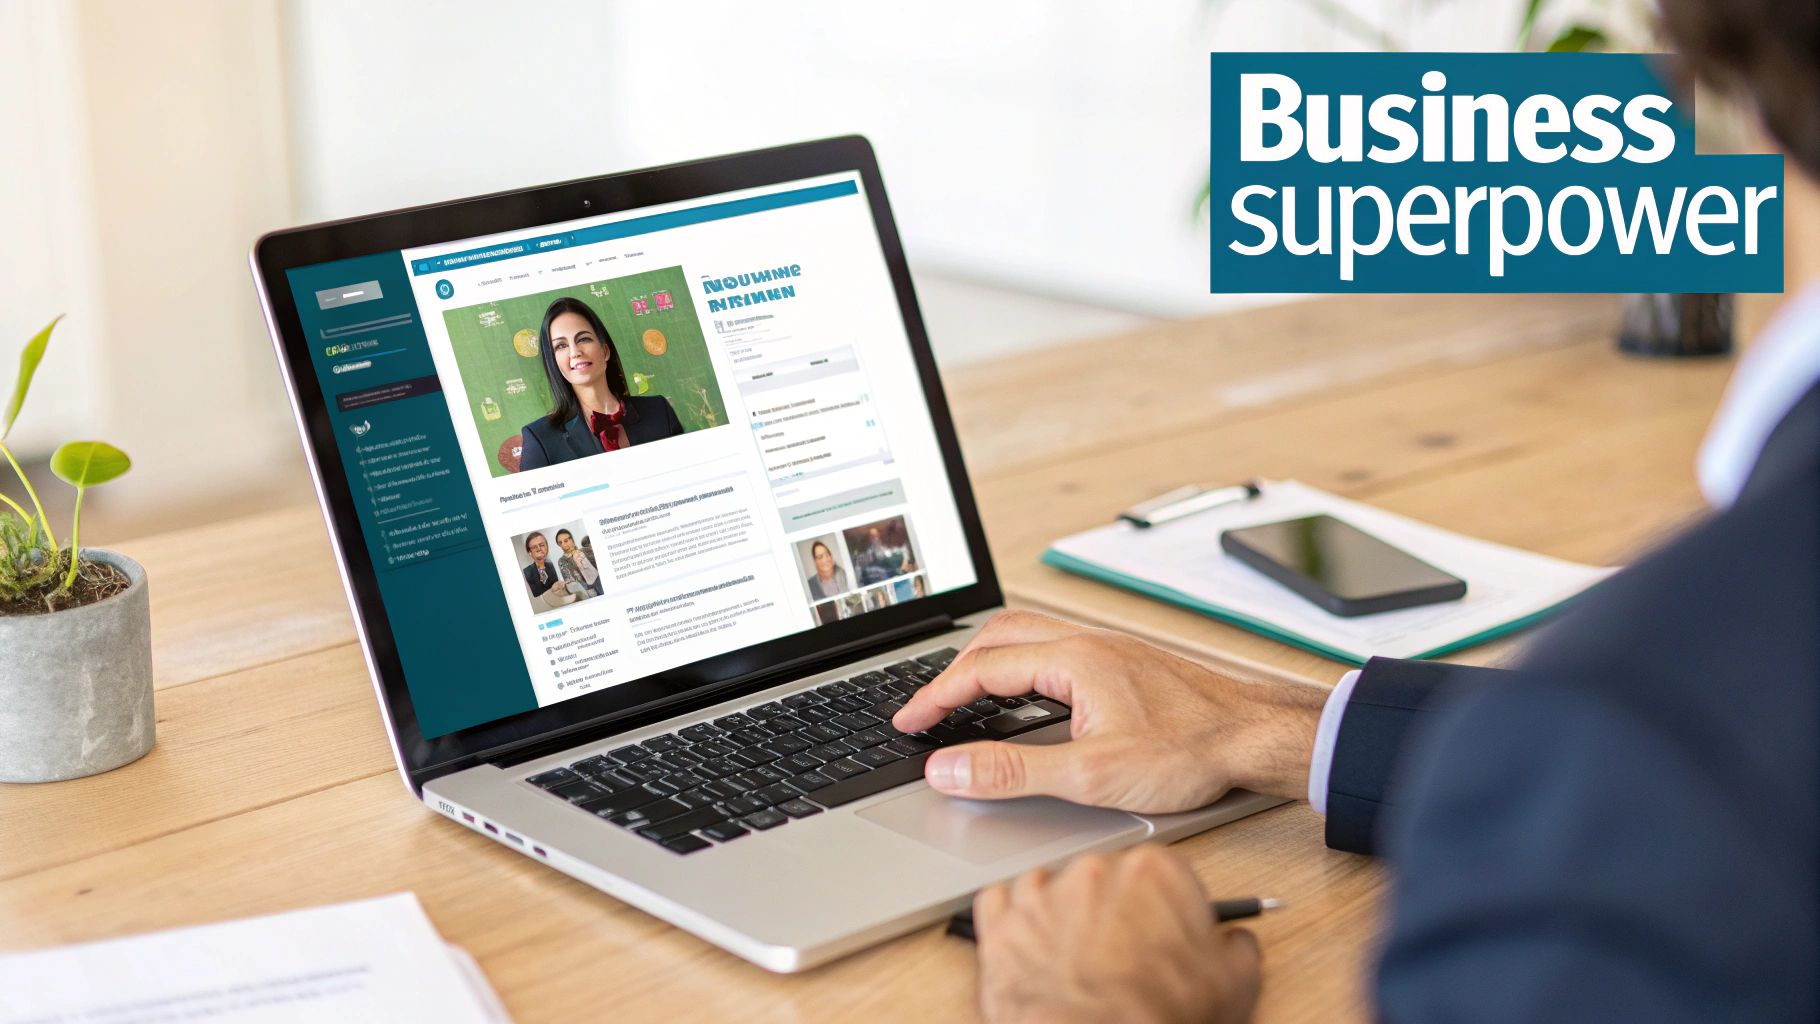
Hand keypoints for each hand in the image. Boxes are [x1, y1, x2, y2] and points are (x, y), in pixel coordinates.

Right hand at [892, 611, 1325, 811]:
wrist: (1259, 736)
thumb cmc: (1192, 750)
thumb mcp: (1092, 774)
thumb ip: (1013, 771)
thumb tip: (950, 767)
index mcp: (1073, 659)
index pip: (981, 669)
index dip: (935, 697)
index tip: (907, 722)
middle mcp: (1088, 643)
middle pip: (998, 637)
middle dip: (953, 670)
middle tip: (927, 708)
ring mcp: (1108, 650)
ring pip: (1028, 637)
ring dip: (987, 661)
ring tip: (963, 695)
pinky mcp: (1126, 664)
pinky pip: (1054, 649)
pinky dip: (1020, 666)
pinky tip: (1028, 697)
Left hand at [974, 845, 1261, 1023]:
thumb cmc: (1156, 1018)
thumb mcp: (1234, 983)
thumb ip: (1237, 945)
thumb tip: (1234, 940)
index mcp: (1154, 871)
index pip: (1162, 873)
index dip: (1164, 908)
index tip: (1163, 930)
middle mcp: (1094, 870)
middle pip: (1104, 878)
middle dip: (1111, 910)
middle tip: (1121, 955)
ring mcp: (1041, 893)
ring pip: (1050, 887)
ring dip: (1060, 914)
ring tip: (1073, 957)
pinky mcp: (1000, 922)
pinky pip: (999, 902)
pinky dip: (1011, 921)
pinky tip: (1029, 945)